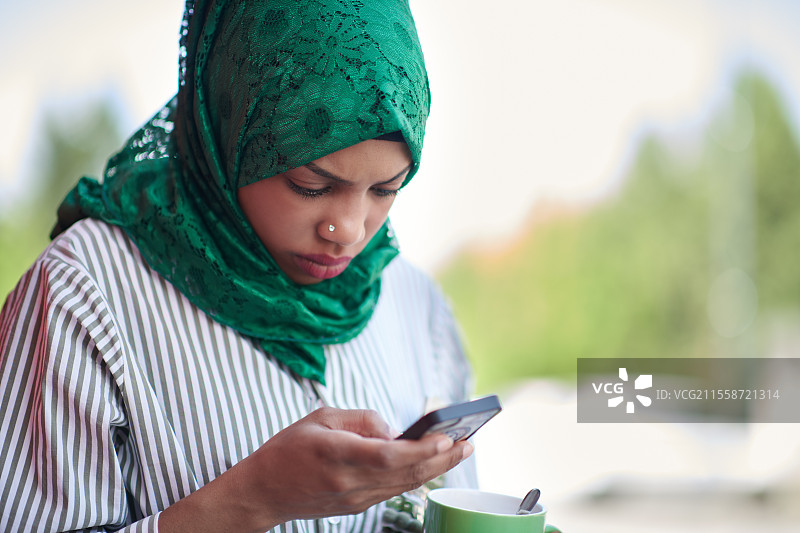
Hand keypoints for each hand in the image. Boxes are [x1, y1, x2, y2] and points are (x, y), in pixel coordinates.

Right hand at [159, 407, 471, 532]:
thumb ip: (360, 418)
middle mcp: (349, 481)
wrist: (264, 491)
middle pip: (405, 473)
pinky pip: (393, 490)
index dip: (420, 449)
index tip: (445, 438)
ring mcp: (355, 498)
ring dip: (436, 468)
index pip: (387, 455)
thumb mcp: (320, 418)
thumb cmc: (288, 450)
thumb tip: (392, 429)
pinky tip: (432, 464)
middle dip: (442, 459)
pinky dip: (416, 476)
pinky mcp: (357, 506)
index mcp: (336, 454)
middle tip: (468, 442)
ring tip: (460, 450)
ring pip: (404, 484)